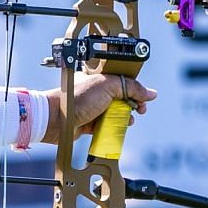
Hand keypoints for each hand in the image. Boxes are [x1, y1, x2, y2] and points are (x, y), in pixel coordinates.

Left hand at [41, 71, 156, 144]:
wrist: (56, 119)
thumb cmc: (77, 99)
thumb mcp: (108, 86)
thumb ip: (131, 87)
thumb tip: (151, 93)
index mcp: (100, 78)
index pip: (124, 81)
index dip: (136, 90)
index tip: (144, 98)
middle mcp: (97, 92)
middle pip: (122, 98)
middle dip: (133, 105)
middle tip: (139, 110)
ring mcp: (93, 108)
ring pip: (115, 113)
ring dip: (124, 118)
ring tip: (127, 121)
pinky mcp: (89, 123)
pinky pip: (106, 126)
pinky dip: (113, 128)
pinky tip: (117, 129)